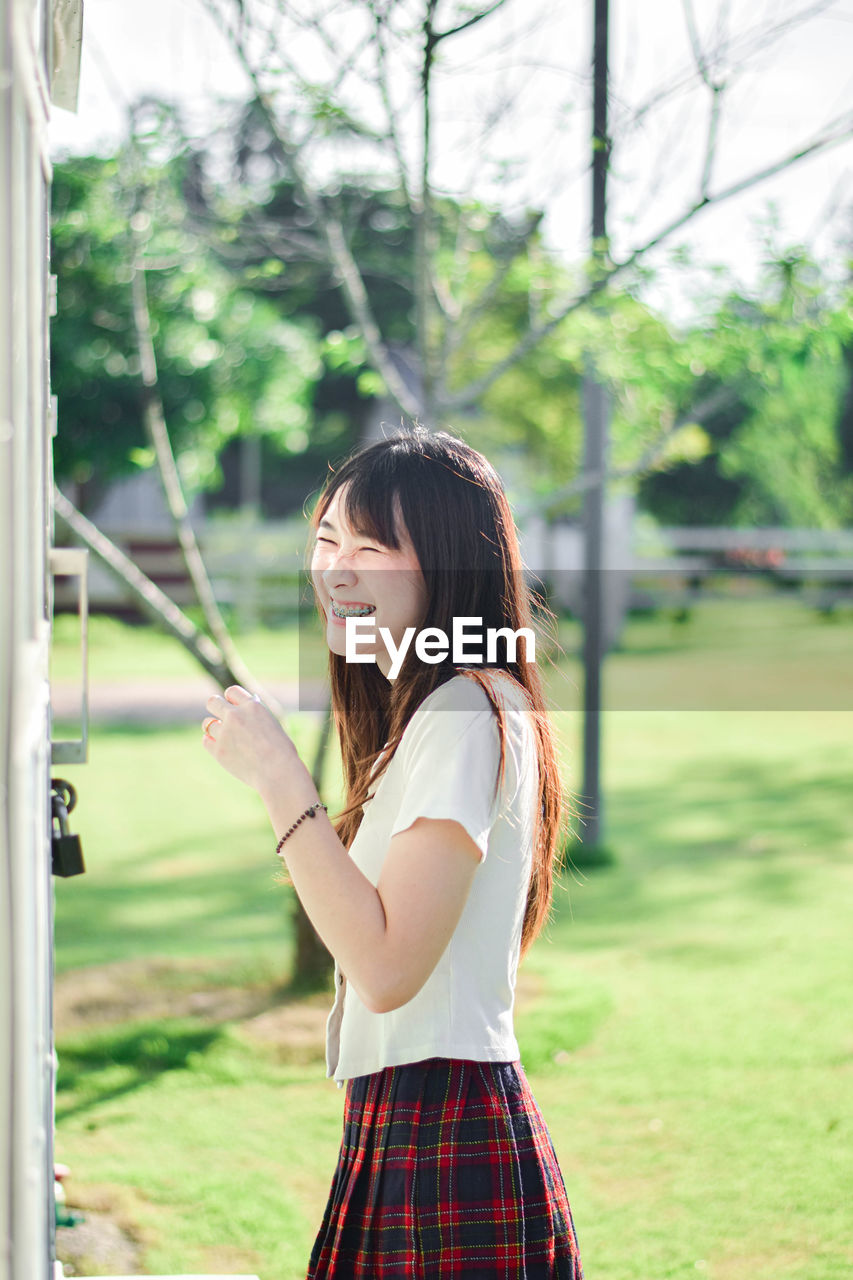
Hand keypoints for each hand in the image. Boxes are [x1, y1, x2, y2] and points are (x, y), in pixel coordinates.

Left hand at [202, 685, 311, 800]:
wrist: (278, 772)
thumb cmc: (281, 750)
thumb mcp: (271, 725)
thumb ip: (255, 716)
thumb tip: (242, 708)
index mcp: (252, 706)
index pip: (232, 691)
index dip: (231, 699)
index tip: (233, 706)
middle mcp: (236, 716)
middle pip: (212, 702)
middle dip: (216, 708)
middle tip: (221, 717)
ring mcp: (225, 733)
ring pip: (207, 723)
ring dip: (214, 728)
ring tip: (225, 737)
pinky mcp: (218, 750)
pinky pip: (206, 741)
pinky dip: (212, 743)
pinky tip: (223, 748)